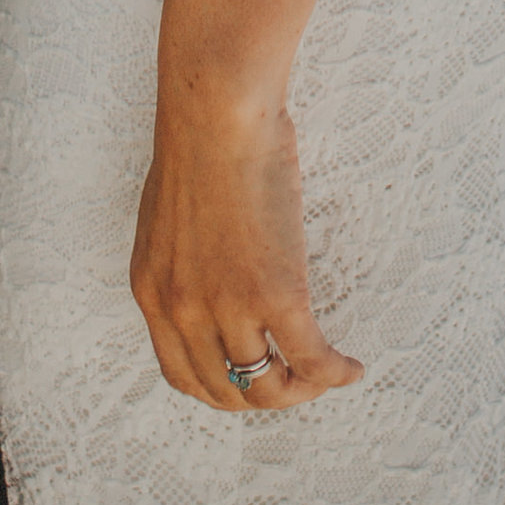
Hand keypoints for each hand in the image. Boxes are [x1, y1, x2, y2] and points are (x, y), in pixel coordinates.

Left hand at [129, 89, 361, 416]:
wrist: (216, 108)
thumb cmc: (200, 143)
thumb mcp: (168, 220)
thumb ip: (183, 263)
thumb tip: (214, 283)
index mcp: (153, 292)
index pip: (183, 376)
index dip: (223, 389)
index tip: (253, 376)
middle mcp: (183, 310)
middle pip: (226, 392)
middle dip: (265, 396)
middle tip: (296, 379)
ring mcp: (228, 306)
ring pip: (268, 388)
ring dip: (302, 390)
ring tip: (324, 373)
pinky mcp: (275, 293)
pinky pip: (312, 360)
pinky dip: (335, 374)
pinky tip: (352, 367)